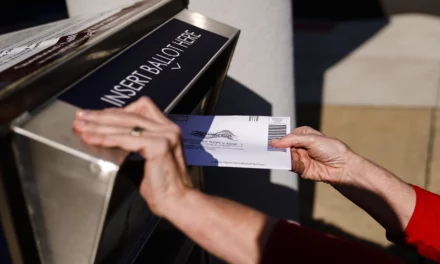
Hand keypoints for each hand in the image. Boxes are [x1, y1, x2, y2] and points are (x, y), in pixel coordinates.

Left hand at [73, 97, 192, 216]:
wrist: (178, 202)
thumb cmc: (165, 188)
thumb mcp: (147, 161)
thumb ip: (133, 148)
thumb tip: (111, 142)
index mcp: (167, 130)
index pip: (140, 108)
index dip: (116, 110)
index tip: (96, 115)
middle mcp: (168, 129)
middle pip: (129, 113)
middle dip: (101, 116)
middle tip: (81, 118)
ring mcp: (165, 136)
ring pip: (125, 124)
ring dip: (99, 126)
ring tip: (81, 129)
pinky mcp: (159, 146)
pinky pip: (126, 138)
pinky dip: (106, 138)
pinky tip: (92, 140)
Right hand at [272, 126, 359, 184]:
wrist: (342, 167)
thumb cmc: (332, 149)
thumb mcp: (311, 139)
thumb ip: (293, 139)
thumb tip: (276, 142)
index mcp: (304, 135)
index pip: (288, 135)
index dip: (280, 136)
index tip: (270, 137)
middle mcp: (301, 146)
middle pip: (285, 146)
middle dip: (278, 147)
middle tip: (268, 147)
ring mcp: (301, 157)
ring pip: (286, 156)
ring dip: (281, 155)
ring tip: (274, 154)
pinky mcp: (301, 169)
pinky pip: (290, 166)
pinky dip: (285, 164)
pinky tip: (282, 162)